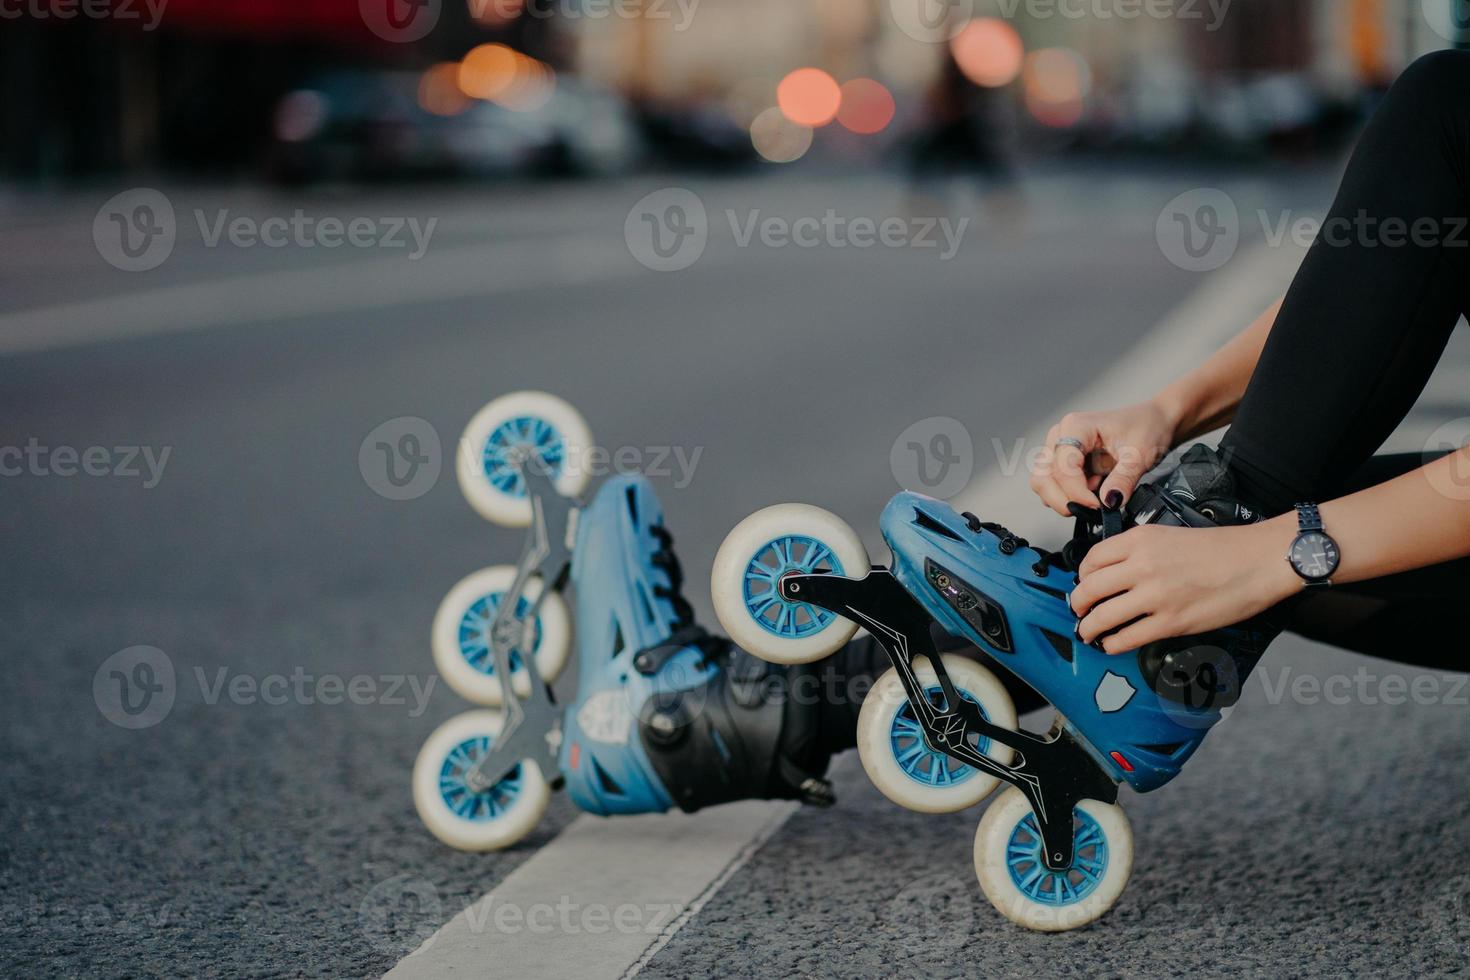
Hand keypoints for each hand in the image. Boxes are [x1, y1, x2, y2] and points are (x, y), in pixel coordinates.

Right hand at [1028, 401, 1177, 516]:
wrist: (1153, 422)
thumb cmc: (1145, 428)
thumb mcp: (1141, 454)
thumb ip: (1124, 478)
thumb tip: (1109, 501)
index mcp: (1075, 427)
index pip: (1062, 468)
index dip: (1077, 493)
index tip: (1099, 506)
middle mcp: (1060, 435)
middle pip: (1043, 477)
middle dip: (1064, 500)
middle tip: (1091, 510)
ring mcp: (1058, 449)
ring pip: (1043, 483)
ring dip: (1064, 499)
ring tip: (1094, 498)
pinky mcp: (1063, 462)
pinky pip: (1053, 486)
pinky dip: (1069, 496)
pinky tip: (1092, 491)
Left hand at [1070, 523, 1297, 652]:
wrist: (1258, 561)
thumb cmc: (1222, 549)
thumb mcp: (1170, 536)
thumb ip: (1140, 552)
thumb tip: (1115, 574)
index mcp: (1140, 540)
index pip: (1091, 559)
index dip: (1082, 576)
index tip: (1084, 584)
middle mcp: (1142, 565)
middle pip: (1088, 588)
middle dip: (1077, 604)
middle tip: (1079, 611)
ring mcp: (1155, 595)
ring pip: (1101, 616)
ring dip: (1088, 628)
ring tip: (1088, 632)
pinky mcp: (1171, 622)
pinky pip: (1126, 638)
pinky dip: (1112, 644)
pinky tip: (1112, 644)